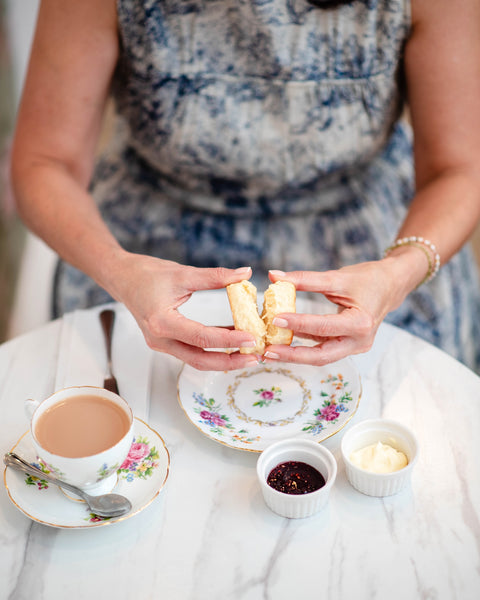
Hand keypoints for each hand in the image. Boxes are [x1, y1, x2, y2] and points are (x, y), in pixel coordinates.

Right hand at [113, 255, 258, 369]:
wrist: (122, 277)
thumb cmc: (147, 274)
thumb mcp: (183, 273)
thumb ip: (216, 276)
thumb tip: (244, 273)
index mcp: (161, 322)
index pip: (201, 337)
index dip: (228, 340)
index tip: (250, 337)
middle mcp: (159, 339)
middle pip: (199, 360)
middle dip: (229, 362)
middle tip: (254, 357)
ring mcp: (161, 343)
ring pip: (195, 359)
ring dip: (222, 359)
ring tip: (247, 354)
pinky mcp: (164, 342)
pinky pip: (191, 350)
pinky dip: (211, 349)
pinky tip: (231, 342)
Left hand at [264, 261, 410, 365]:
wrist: (390, 286)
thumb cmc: (367, 279)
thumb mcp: (336, 277)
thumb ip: (305, 279)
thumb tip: (274, 276)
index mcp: (361, 323)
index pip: (323, 327)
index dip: (298, 324)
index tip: (275, 318)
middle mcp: (360, 342)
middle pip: (321, 355)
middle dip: (293, 355)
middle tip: (268, 351)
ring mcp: (355, 348)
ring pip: (321, 356)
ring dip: (295, 355)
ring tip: (270, 351)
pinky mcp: (349, 347)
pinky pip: (324, 349)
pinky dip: (304, 347)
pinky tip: (283, 343)